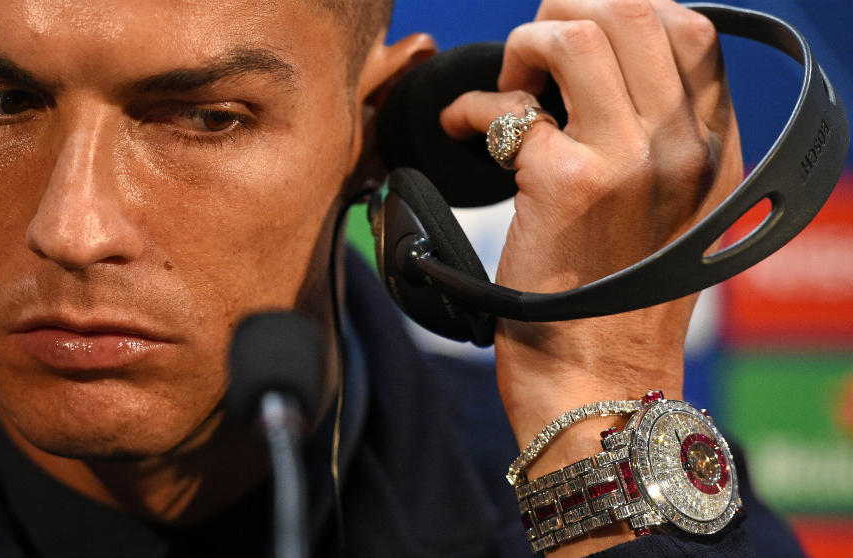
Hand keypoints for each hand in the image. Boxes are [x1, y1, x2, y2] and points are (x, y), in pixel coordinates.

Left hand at [440, 0, 741, 553]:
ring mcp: (631, 162)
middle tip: (530, 62)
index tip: (575, 51)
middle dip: (565, 18)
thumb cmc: (617, 306)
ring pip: (575, 39)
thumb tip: (592, 79)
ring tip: (508, 87)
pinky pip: (507, 109)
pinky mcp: (566, 184)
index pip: (689, 30)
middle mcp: (684, 147)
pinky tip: (458, 126)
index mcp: (714, 150)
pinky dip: (470, 107)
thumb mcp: (672, 218)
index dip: (623, 19)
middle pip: (633, 15)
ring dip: (524, 48)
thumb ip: (657, 144)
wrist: (596, 384)